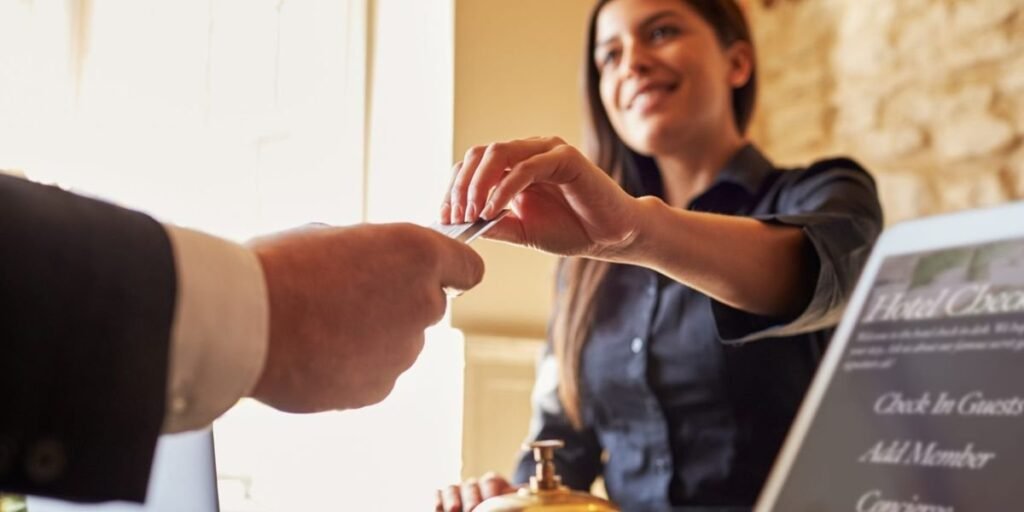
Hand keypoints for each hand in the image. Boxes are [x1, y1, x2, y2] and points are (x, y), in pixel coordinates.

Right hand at [248, 223, 483, 411]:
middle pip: (427, 305)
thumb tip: (373, 266)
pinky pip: (375, 373)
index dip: (450, 270)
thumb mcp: (333, 236)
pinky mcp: (380, 388)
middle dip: (397, 302)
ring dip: (373, 336)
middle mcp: (423, 304)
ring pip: (399, 342)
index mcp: (418, 255)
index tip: (433, 274)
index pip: (468, 267)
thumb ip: (372, 253)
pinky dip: (353, 366)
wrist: (246, 323)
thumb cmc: (280, 268)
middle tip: (347, 296)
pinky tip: (315, 353)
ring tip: (320, 326)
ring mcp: (404, 351)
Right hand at [435, 473, 516, 511]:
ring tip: (453, 510)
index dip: (490, 491)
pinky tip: (438, 509)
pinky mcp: (442, 498)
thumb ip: (514, 500)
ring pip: (452, 488)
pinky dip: (437, 501)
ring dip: (452, 499)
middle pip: (471, 485)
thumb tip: (526, 492)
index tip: (491, 500)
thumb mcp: (508, 503)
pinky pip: (438, 494)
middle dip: (471, 498)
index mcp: (493, 484)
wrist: (486, 508)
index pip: (491, 480)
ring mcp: (457, 490)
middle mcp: (474, 485)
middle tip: (471, 509)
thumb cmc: (501, 508)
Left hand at [440, 137, 640, 258]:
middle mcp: (528, 151)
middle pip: (478, 154)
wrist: (612, 237)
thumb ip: (494, 224)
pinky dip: (504, 188)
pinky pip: (525, 167)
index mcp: (515, 164)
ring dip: (478, 184)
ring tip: (473, 213)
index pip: (473, 165)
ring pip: (497, 153)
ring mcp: (547, 150)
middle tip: (455, 217)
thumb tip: (460, 225)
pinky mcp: (565, 158)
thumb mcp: (522, 231)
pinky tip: (493, 210)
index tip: (445, 218)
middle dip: (460, 186)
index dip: (454, 189)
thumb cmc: (571, 230)